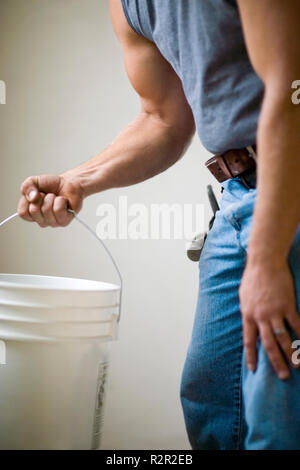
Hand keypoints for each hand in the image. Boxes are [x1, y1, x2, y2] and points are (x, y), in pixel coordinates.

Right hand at [18, 174, 83, 226]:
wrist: (69, 183)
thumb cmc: (52, 185)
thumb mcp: (34, 181)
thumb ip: (26, 187)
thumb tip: (32, 198)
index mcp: (32, 214)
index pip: (23, 213)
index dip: (28, 200)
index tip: (36, 194)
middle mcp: (41, 221)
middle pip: (34, 211)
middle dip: (41, 197)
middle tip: (47, 195)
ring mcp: (52, 223)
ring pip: (46, 210)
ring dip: (51, 198)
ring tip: (55, 197)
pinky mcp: (64, 221)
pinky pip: (58, 210)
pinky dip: (60, 200)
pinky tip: (63, 201)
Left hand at [239, 259, 299, 379]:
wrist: (264, 263)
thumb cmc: (252, 278)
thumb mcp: (244, 297)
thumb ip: (248, 313)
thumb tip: (250, 324)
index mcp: (247, 316)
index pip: (249, 341)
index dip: (251, 356)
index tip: (253, 370)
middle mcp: (260, 317)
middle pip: (268, 345)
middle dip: (276, 362)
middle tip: (283, 376)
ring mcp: (275, 312)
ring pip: (283, 338)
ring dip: (291, 354)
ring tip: (298, 365)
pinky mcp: (288, 305)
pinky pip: (296, 325)